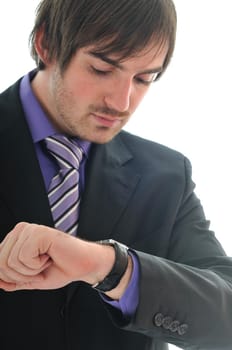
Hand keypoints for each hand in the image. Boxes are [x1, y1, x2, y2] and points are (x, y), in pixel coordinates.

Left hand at [0, 222, 114, 290]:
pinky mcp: (38, 233)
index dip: (13, 276)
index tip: (33, 272)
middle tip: (40, 268)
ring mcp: (29, 230)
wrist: (84, 265)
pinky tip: (49, 256)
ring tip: (46, 261)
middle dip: (21, 276)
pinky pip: (23, 257)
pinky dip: (37, 265)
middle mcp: (21, 230)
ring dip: (31, 271)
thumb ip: (13, 280)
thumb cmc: (62, 268)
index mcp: (17, 238)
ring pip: (11, 262)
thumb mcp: (31, 278)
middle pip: (0, 263)